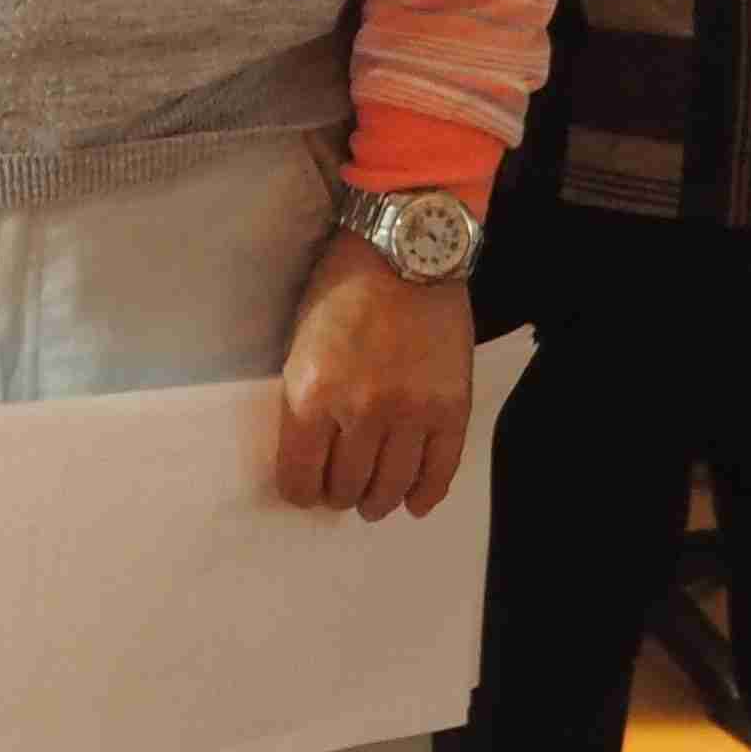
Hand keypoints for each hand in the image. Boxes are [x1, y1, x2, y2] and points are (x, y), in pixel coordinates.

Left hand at [277, 230, 476, 519]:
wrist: (405, 250)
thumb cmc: (341, 289)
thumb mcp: (299, 346)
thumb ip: (304, 402)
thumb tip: (312, 456)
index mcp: (311, 396)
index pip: (300, 480)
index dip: (301, 493)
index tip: (306, 489)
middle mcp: (360, 413)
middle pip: (346, 488)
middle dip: (340, 495)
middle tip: (342, 491)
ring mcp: (410, 413)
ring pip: (391, 486)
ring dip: (379, 501)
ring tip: (374, 501)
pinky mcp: (451, 408)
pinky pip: (439, 470)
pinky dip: (425, 494)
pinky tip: (414, 502)